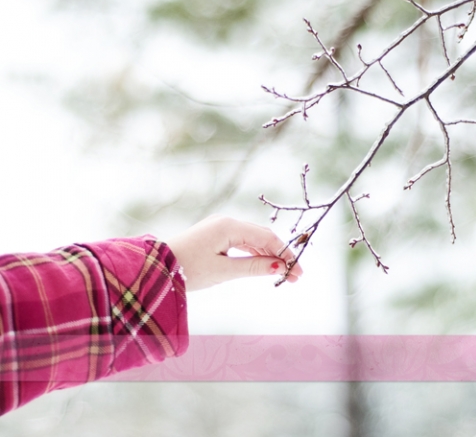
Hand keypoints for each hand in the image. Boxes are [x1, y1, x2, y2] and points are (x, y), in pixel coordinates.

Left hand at [163, 215, 302, 290]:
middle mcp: (227, 221)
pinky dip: (255, 253)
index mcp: (229, 226)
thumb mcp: (223, 271)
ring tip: (283, 273)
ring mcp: (220, 227)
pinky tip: (264, 265)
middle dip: (280, 255)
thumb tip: (279, 267)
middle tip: (295, 275)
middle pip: (263, 236)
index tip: (298, 272)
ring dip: (269, 255)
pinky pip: (242, 242)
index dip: (285, 255)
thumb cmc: (186, 270)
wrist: (154, 268)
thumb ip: (253, 267)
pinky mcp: (215, 235)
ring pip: (253, 239)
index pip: (267, 238)